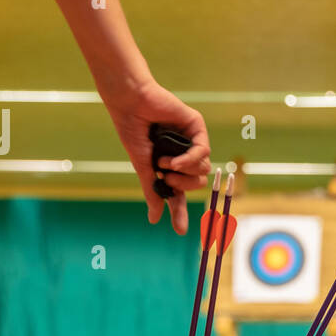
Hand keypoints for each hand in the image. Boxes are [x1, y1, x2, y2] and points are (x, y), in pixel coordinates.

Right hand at [103, 80, 211, 233]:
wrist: (131, 103)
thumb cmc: (132, 130)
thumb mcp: (143, 166)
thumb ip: (152, 190)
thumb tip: (154, 218)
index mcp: (168, 165)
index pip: (178, 193)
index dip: (179, 211)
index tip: (180, 231)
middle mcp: (182, 154)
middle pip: (196, 183)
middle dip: (182, 185)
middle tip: (165, 175)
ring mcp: (191, 141)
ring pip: (203, 169)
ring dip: (183, 171)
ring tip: (164, 161)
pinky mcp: (197, 127)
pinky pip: (203, 152)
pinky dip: (189, 159)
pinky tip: (175, 159)